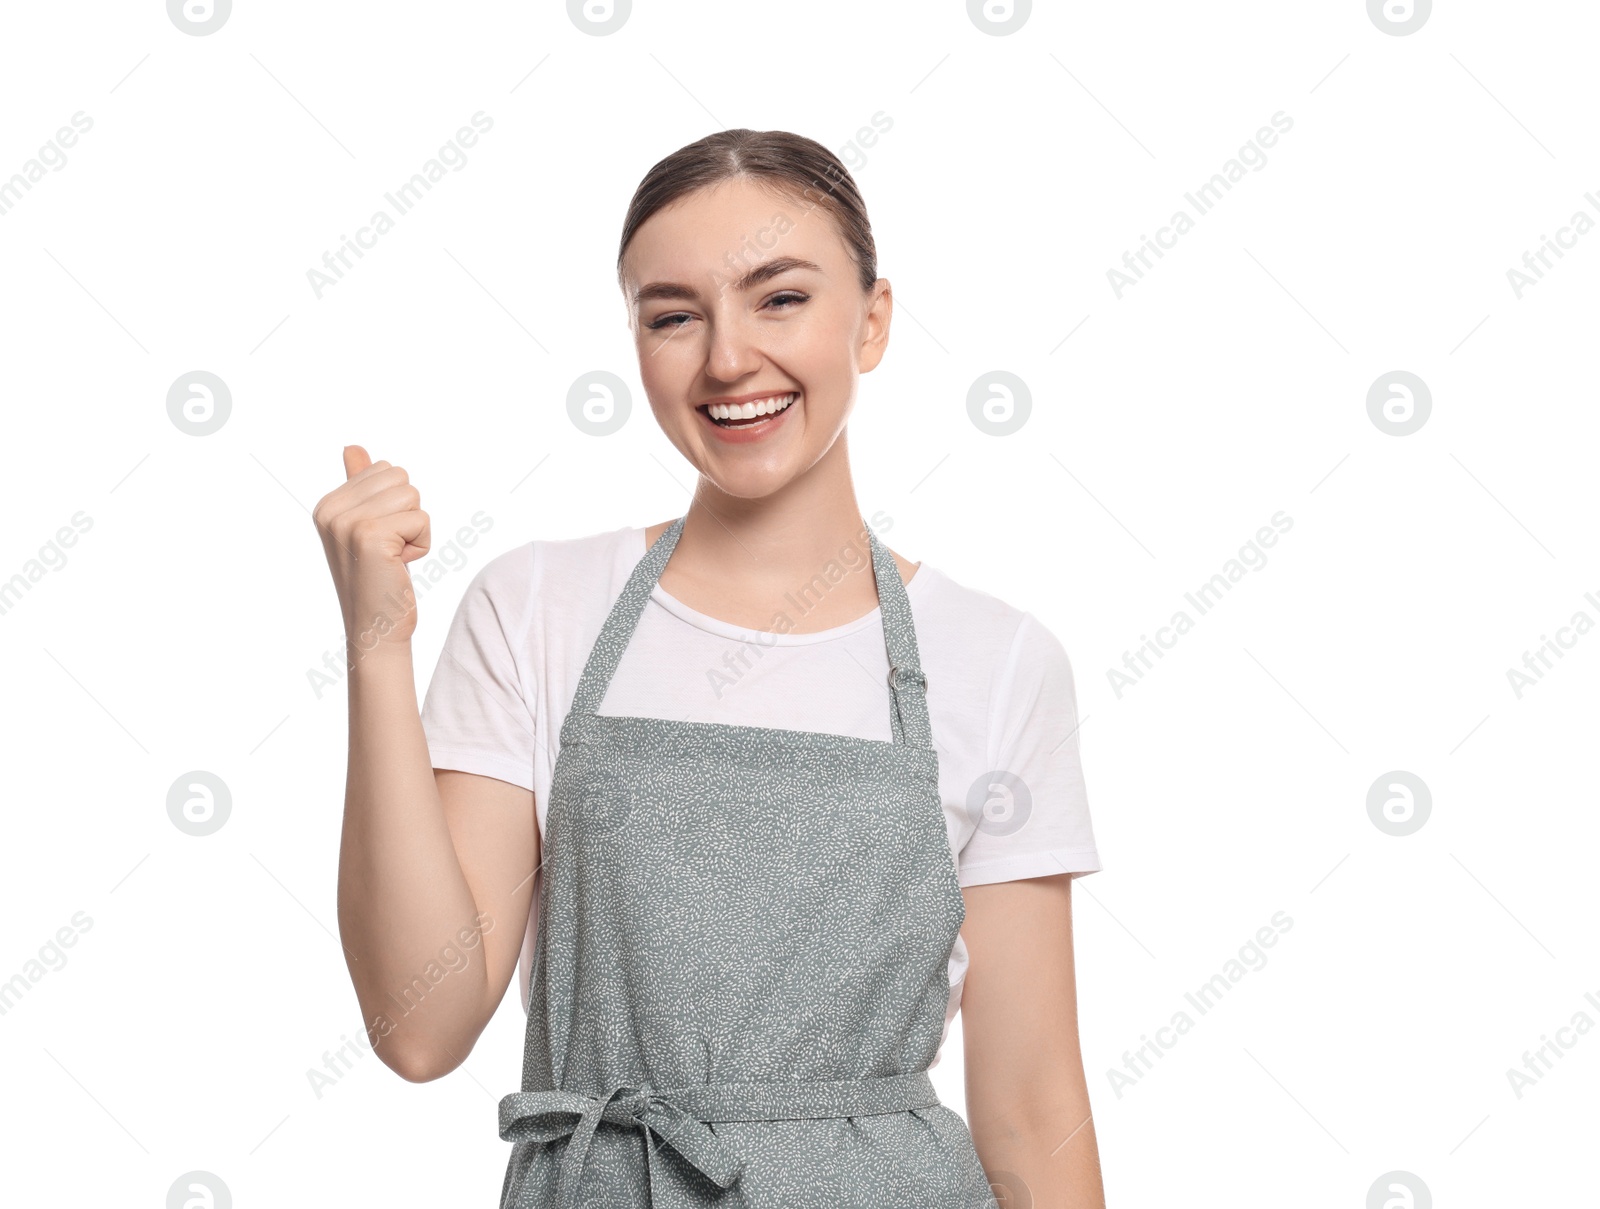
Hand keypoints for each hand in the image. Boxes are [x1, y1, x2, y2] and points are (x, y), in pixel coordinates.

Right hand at [313, 445, 431, 647]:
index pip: (385, 470)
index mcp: (327, 504)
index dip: (396, 505)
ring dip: (415, 529)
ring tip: (394, 557)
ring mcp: (347, 522)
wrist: (376, 629)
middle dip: (407, 512)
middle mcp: (331, 510)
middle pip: (400, 477)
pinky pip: (421, 519)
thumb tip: (353, 447)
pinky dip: (421, 544)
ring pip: (412, 496)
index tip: (380, 539)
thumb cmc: (377, 579)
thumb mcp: (365, 527)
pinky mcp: (371, 537)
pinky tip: (400, 566)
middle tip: (390, 549)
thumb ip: (360, 486)